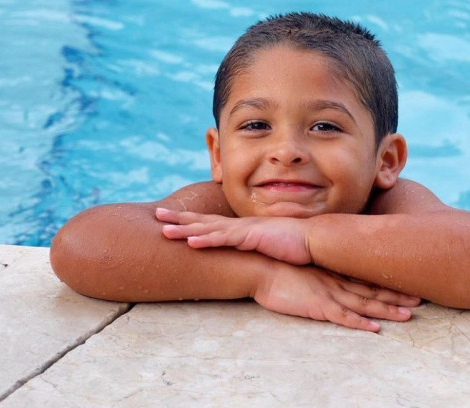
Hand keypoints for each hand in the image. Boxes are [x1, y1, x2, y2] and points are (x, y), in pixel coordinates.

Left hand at [157, 209, 310, 264]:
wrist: (313, 240)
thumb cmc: (294, 245)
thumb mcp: (267, 248)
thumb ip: (253, 249)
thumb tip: (242, 255)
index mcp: (241, 229)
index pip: (210, 223)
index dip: (190, 220)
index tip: (170, 218)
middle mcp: (239, 226)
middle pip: (202, 221)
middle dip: (178, 218)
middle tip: (156, 215)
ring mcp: (243, 230)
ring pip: (208, 229)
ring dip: (185, 230)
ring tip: (163, 231)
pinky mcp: (251, 238)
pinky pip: (224, 240)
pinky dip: (206, 240)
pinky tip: (190, 242)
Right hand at [254, 261, 420, 331]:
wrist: (260, 266)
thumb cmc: (279, 264)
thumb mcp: (306, 264)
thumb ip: (321, 269)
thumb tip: (331, 271)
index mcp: (334, 270)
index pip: (367, 276)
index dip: (388, 281)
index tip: (409, 283)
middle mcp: (336, 280)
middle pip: (372, 289)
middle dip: (396, 296)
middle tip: (420, 299)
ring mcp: (328, 293)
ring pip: (364, 303)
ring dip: (386, 310)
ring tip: (408, 316)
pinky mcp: (317, 305)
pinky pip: (342, 316)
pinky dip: (359, 322)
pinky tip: (374, 328)